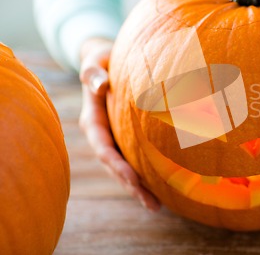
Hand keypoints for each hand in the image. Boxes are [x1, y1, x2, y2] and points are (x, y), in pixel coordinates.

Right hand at [79, 38, 160, 211]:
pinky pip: (134, 158)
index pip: (103, 148)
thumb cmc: (102, 59)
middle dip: (132, 186)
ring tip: (158, 206)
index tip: (133, 179)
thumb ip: (93, 72)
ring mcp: (113, 138)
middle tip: (152, 204)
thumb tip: (97, 83)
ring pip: (124, 167)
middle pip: (115, 166)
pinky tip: (162, 187)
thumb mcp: (95, 61)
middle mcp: (102, 134)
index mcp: (92, 120)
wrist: (105, 61)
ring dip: (139, 187)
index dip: (117, 165)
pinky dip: (145, 173)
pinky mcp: (124, 137)